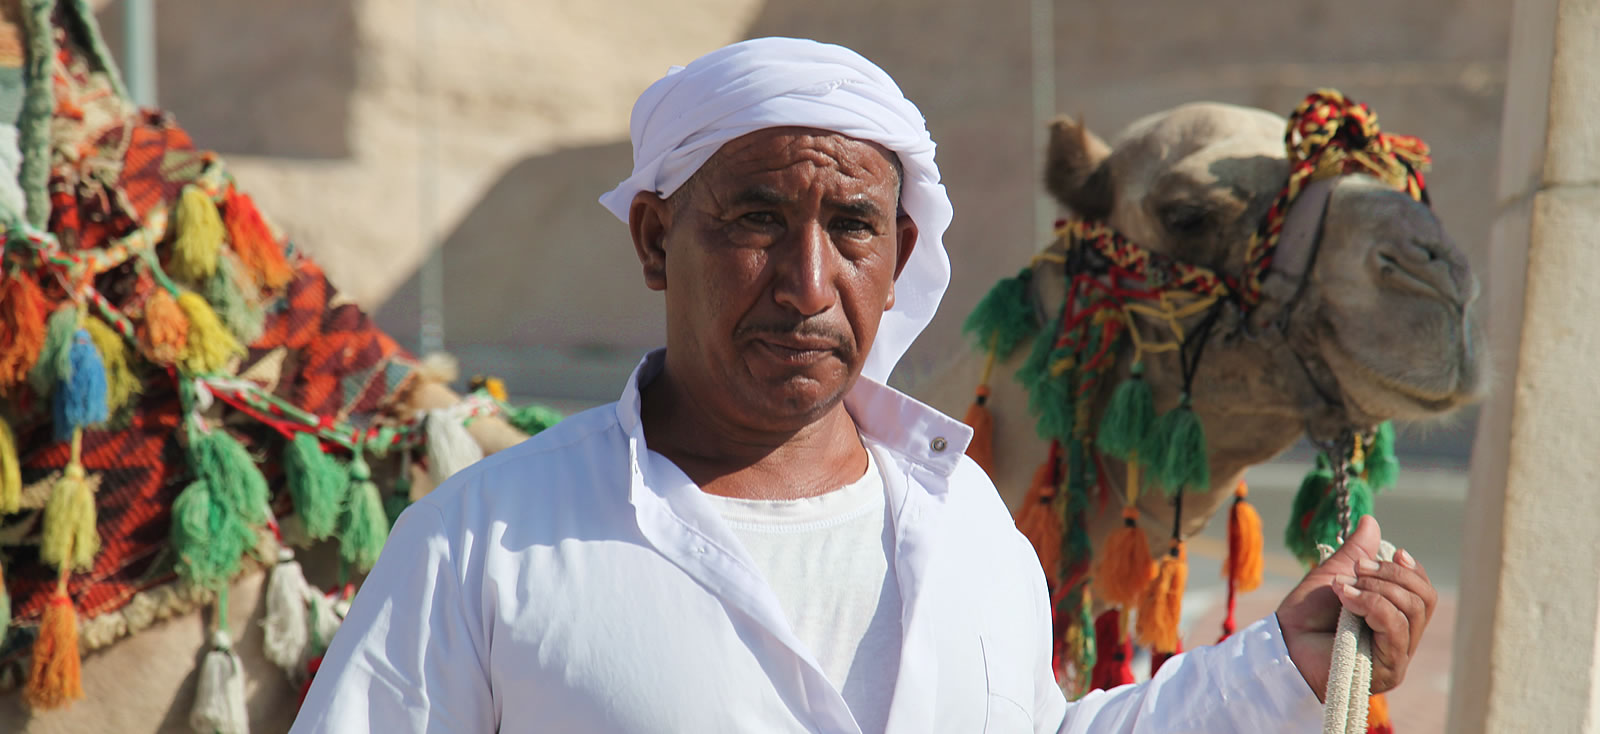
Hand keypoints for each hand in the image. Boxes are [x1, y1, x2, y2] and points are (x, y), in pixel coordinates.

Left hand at [1275, 515, 1437, 699]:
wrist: (1284, 642)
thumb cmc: (1306, 614)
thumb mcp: (1335, 574)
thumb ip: (1356, 552)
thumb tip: (1370, 521)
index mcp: (1394, 617)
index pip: (1423, 591)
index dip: (1412, 570)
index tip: (1394, 552)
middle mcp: (1402, 638)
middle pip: (1424, 599)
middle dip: (1392, 575)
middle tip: (1357, 570)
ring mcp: (1398, 655)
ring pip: (1412, 611)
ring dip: (1377, 589)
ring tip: (1344, 586)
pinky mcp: (1390, 668)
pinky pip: (1396, 628)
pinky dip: (1372, 604)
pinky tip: (1346, 598)